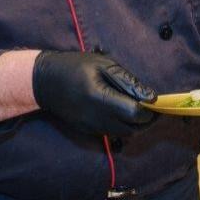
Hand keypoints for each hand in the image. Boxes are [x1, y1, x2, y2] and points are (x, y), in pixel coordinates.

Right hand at [32, 51, 156, 136]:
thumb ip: (127, 81)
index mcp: (100, 98)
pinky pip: (112, 133)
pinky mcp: (88, 131)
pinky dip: (122, 125)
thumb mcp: (102, 64)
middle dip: (146, 120)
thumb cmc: (75, 67)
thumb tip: (151, 96)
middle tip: (152, 107)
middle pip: (133, 129)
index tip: (155, 101)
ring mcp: (91, 127)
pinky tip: (122, 111)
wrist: (45, 82)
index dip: (149, 110)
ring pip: (124, 134)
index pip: (134, 114)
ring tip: (139, 108)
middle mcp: (96, 118)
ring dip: (136, 125)